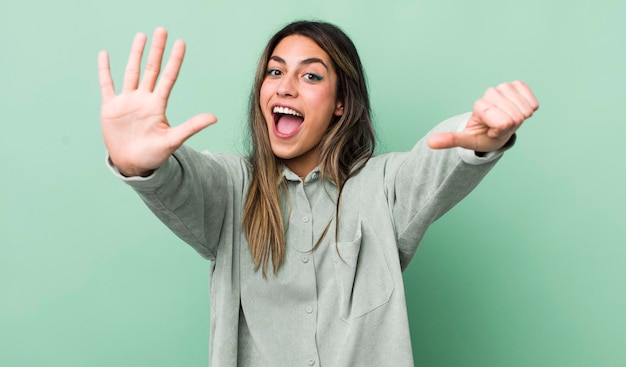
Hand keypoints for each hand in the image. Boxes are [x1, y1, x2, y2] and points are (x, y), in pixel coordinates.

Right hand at [98, 27, 216, 175]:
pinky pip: (107, 85)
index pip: (168, 77)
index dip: (174, 60)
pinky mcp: (111, 108)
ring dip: (135, 54)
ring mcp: (127, 102)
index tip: (181, 43)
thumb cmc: (154, 154)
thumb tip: (214, 118)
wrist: (133, 164)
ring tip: (141, 36)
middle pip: (151, 69)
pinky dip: (105, 70)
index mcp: (158, 105)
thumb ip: (192, 126)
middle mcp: (144, 99)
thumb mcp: (173, 140)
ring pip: (132, 72)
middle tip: (162, 30)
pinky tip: (104, 54)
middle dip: (157, 50)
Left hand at [427, 80, 538, 151]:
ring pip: (524, 109)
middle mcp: (490, 92)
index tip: (491, 131)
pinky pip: (532, 101)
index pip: (502, 122)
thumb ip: (450, 140)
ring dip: (519, 118)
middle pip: (514, 116)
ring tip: (506, 119)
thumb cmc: (482, 135)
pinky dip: (528, 109)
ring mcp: (504, 87)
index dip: (501, 131)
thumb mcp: (467, 141)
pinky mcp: (517, 85)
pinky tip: (517, 110)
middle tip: (499, 126)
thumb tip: (429, 143)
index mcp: (479, 106)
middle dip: (509, 126)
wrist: (494, 127)